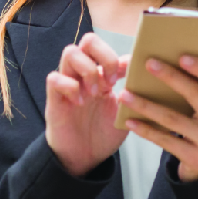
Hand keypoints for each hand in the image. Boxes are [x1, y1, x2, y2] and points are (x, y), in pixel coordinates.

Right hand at [45, 33, 129, 176]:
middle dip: (104, 56)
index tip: (130, 75)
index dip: (121, 57)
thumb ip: (133, 93)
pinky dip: (70, 87)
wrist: (84, 158)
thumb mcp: (124, 112)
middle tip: (111, 80)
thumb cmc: (103, 133)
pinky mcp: (54, 97)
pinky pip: (55, 78)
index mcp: (102, 74)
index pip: (109, 48)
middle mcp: (84, 74)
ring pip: (70, 52)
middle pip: (88, 40)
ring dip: (87, 70)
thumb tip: (143, 73)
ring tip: (95, 92)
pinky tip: (79, 103)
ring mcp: (68, 83)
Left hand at [121, 54, 197, 181]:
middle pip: (196, 95)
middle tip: (149, 64)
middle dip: (171, 78)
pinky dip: (146, 130)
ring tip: (124, 94)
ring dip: (146, 105)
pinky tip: (129, 121)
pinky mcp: (195, 157)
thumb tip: (181, 51)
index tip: (181, 56)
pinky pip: (165, 141)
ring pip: (173, 119)